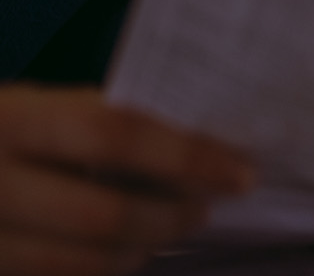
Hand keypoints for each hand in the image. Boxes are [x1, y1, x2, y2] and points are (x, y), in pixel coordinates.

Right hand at [0, 85, 252, 275]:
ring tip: (164, 231)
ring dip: (139, 252)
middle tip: (202, 208)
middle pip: (103, 214)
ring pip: (80, 264)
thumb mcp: (26, 106)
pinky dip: (97, 271)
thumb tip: (190, 144)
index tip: (239, 170)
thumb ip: (90, 122)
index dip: (185, 155)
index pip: (113, 133)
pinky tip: (117, 253)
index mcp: (7, 119)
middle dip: (169, 217)